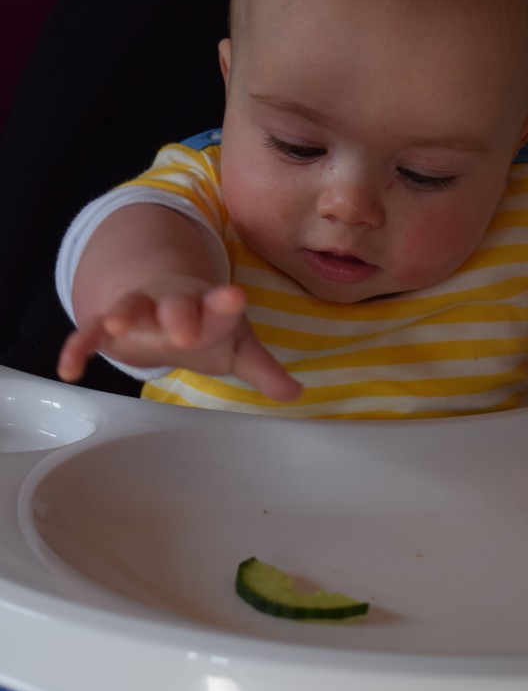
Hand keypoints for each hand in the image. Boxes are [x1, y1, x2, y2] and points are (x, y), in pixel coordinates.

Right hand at [57, 280, 301, 401]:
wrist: (162, 297)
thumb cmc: (206, 324)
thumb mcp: (236, 346)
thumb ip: (263, 369)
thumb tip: (295, 393)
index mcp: (209, 307)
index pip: (220, 306)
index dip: (226, 303)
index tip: (235, 297)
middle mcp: (172, 304)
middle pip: (174, 304)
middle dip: (177, 313)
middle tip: (182, 327)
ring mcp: (138, 311)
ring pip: (129, 308)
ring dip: (124, 313)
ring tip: (116, 323)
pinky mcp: (107, 324)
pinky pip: (88, 332)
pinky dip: (78, 346)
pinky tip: (69, 367)